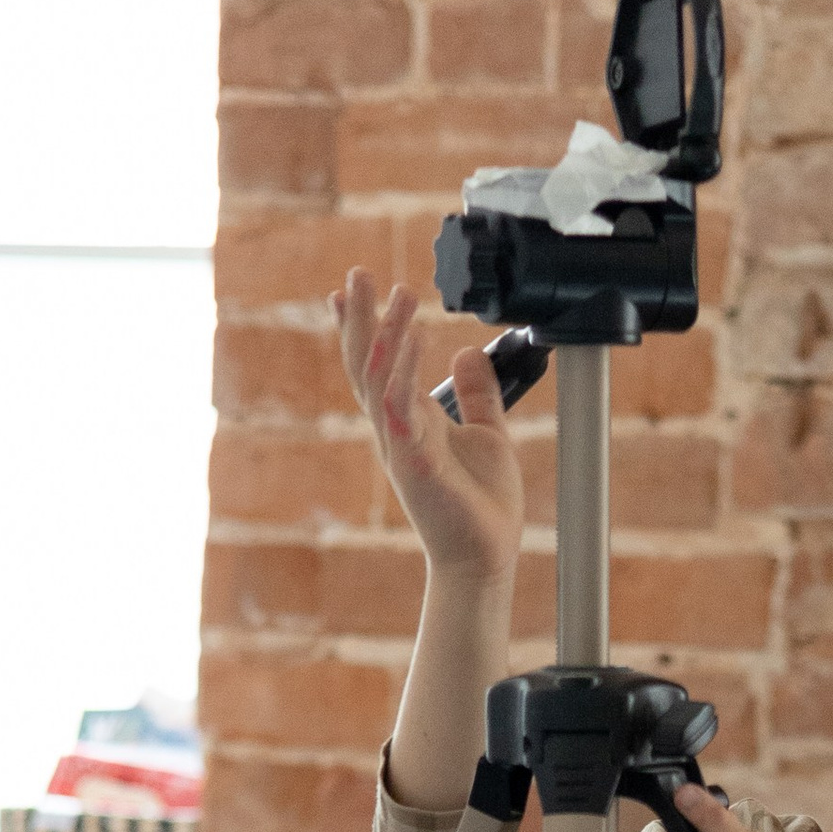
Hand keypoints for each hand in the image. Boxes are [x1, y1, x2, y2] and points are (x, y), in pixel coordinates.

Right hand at [335, 270, 523, 589]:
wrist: (484, 558)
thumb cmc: (483, 505)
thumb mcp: (487, 433)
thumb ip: (477, 394)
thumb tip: (467, 353)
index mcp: (410, 420)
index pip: (376, 364)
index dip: (360, 327)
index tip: (344, 289)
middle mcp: (397, 429)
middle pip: (365, 364)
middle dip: (358, 319)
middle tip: (356, 273)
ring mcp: (401, 444)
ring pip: (378, 378)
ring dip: (384, 331)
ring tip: (397, 291)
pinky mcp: (414, 461)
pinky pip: (400, 406)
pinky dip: (404, 368)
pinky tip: (412, 337)